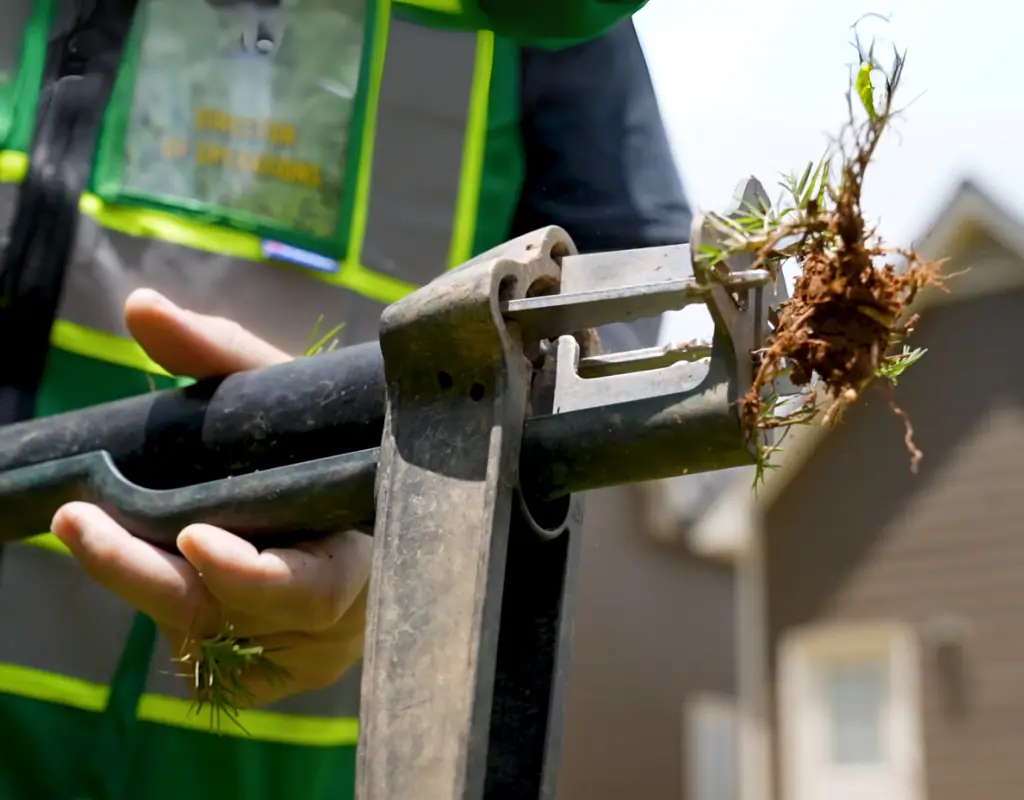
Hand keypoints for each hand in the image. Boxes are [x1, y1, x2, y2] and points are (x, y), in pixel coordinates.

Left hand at [51, 289, 371, 707]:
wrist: (359, 505)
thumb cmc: (320, 448)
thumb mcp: (276, 397)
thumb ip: (215, 354)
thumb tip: (142, 306)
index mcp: (358, 554)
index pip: (309, 589)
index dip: (251, 575)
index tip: (194, 535)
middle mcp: (334, 621)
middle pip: (229, 616)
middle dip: (145, 574)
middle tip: (78, 520)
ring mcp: (303, 658)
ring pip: (204, 638)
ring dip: (151, 584)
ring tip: (105, 529)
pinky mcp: (273, 677)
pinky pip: (206, 660)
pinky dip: (173, 612)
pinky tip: (166, 566)